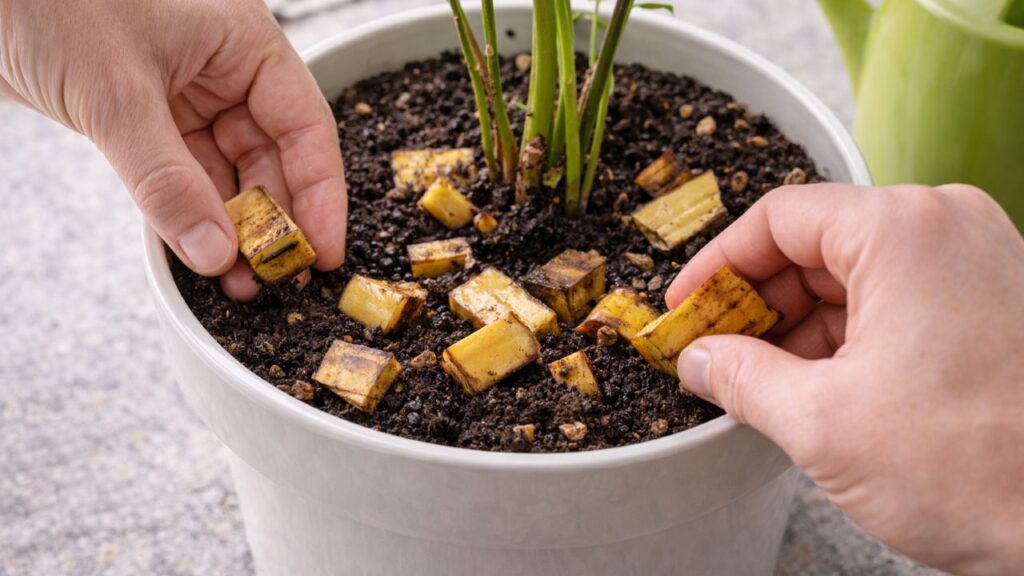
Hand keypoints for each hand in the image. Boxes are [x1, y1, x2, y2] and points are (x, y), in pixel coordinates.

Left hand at [0, 0, 347, 299]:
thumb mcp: (116, 93)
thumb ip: (168, 180)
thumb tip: (215, 251)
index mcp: (243, 43)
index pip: (304, 126)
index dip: (320, 193)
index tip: (321, 250)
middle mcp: (223, 71)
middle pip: (272, 158)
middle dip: (275, 221)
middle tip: (278, 277)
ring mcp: (184, 96)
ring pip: (228, 174)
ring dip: (233, 229)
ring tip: (239, 282)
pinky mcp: (146, 119)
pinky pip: (183, 178)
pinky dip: (190, 217)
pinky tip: (200, 255)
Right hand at [667, 183, 1023, 574]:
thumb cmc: (977, 469)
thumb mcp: (822, 422)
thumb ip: (742, 378)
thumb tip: (700, 360)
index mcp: (904, 231)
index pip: (777, 218)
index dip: (716, 266)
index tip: (684, 305)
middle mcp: (947, 230)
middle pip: (816, 245)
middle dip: (755, 303)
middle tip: (712, 351)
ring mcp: (978, 265)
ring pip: (855, 277)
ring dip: (797, 327)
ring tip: (757, 380)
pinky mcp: (993, 304)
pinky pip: (896, 303)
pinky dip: (846, 339)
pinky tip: (812, 384)